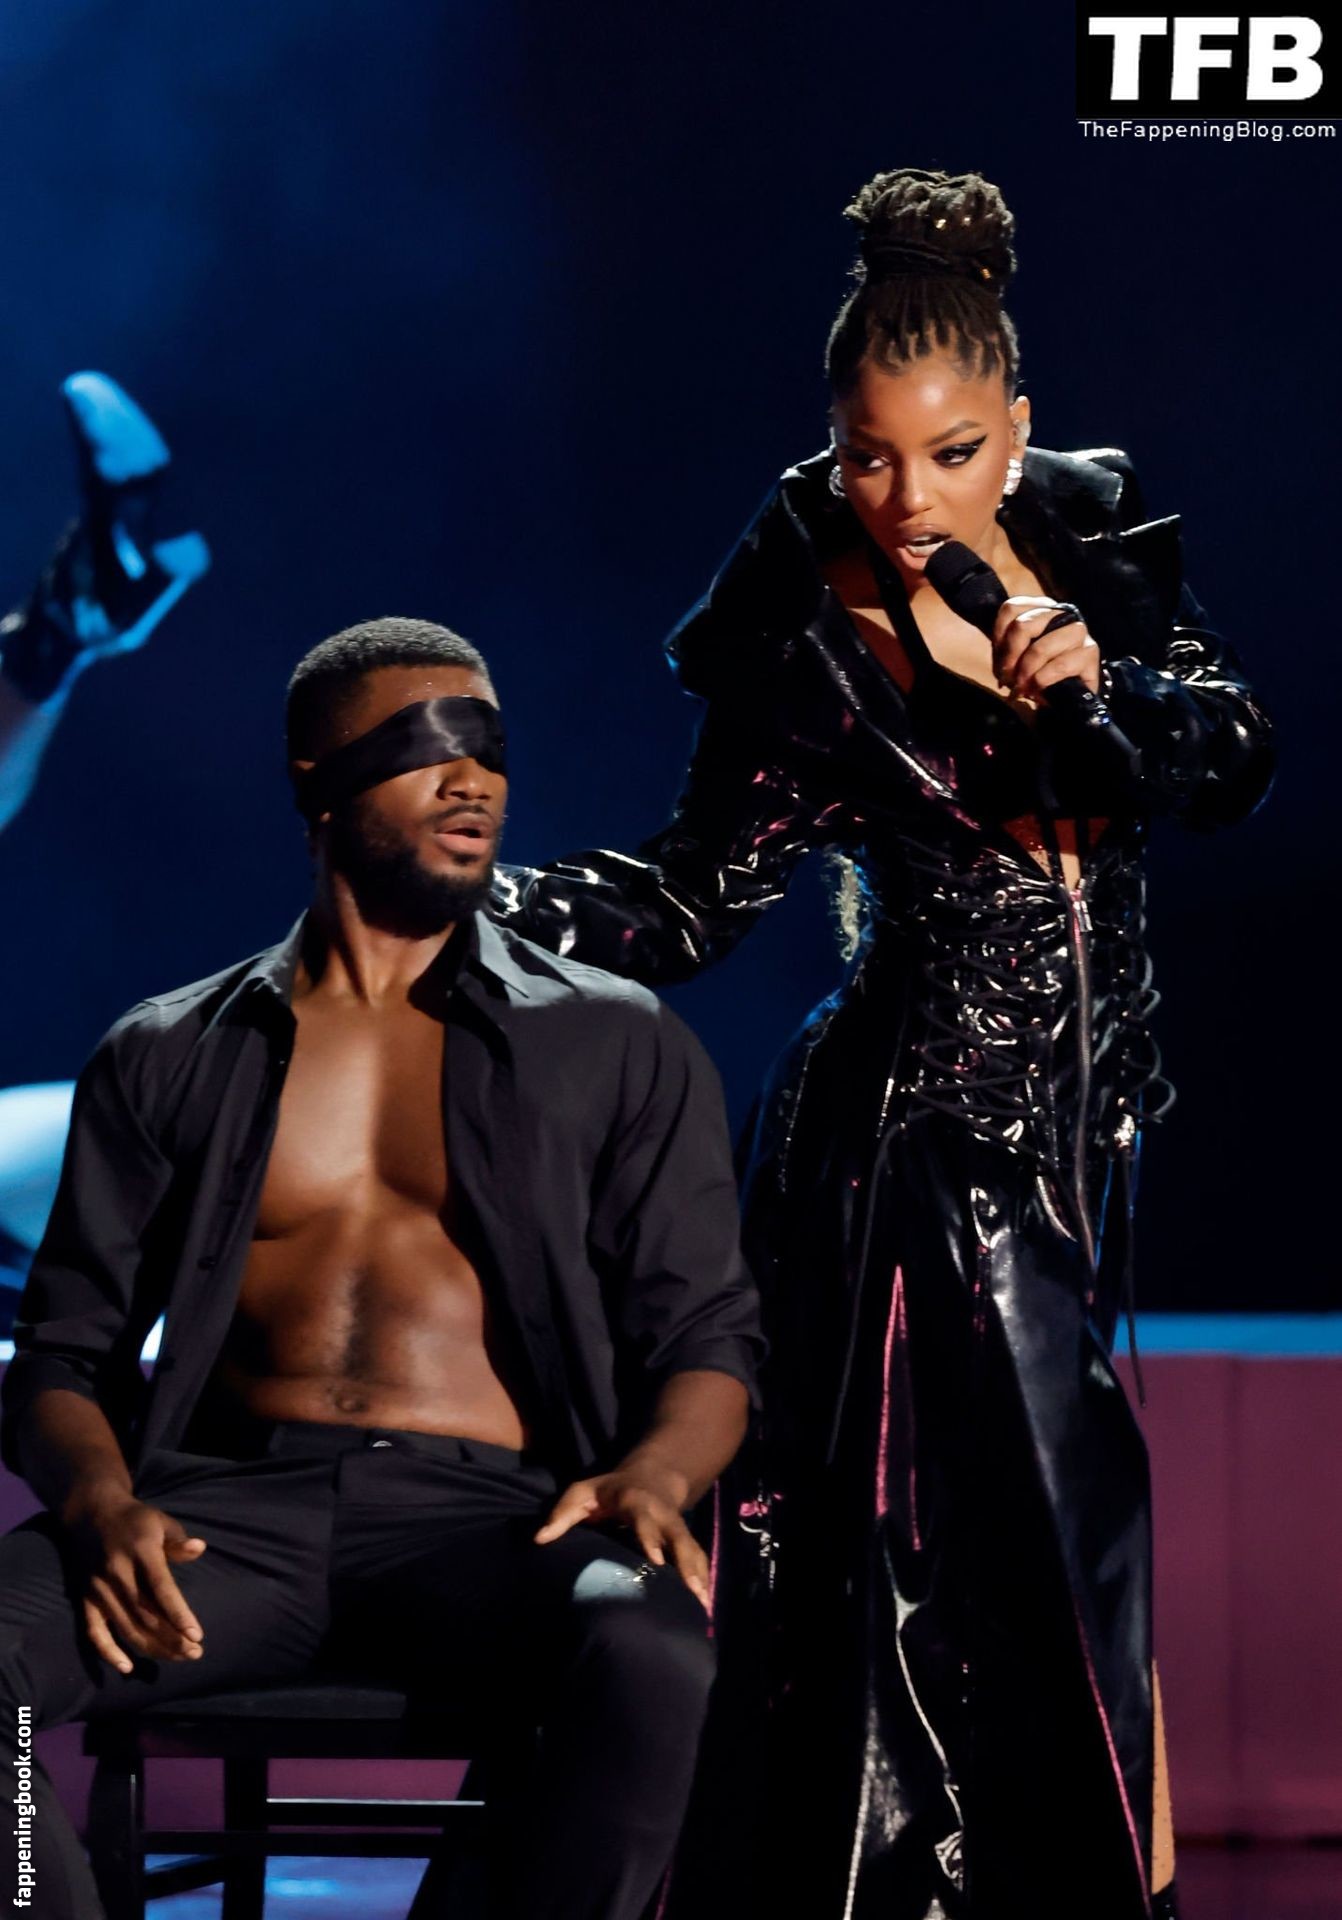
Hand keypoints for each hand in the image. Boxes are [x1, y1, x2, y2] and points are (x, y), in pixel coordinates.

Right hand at [65, 1492, 207, 1672]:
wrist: (91, 1513)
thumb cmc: (135, 1520)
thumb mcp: (160, 1521)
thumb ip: (178, 1540)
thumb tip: (200, 1548)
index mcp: (140, 1551)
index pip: (161, 1588)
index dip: (179, 1614)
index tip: (197, 1635)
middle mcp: (117, 1572)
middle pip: (146, 1614)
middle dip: (172, 1638)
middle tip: (195, 1653)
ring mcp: (98, 1588)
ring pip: (126, 1627)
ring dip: (152, 1648)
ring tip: (178, 1657)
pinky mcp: (84, 1598)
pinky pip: (94, 1631)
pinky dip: (108, 1652)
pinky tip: (127, 1668)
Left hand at [535, 1467, 710, 1609]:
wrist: (650, 1477)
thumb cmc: (607, 1490)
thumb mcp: (581, 1492)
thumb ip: (561, 1514)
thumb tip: (539, 1539)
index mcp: (637, 1501)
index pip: (644, 1520)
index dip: (650, 1539)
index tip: (656, 1562)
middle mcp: (662, 1514)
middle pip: (678, 1538)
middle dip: (686, 1563)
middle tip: (693, 1591)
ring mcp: (677, 1528)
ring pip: (692, 1550)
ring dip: (699, 1577)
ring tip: (703, 1607)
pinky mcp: (685, 1540)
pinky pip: (698, 1559)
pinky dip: (703, 1580)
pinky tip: (705, 1607)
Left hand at [992, 595, 1100, 703]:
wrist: (1069, 694)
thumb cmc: (1039, 671)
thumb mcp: (1016, 658)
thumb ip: (1006, 651)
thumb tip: (1002, 663)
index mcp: (1040, 609)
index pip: (1011, 609)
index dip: (999, 635)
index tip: (1000, 658)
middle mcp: (1061, 613)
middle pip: (1023, 625)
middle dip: (1011, 657)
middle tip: (1008, 677)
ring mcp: (1078, 631)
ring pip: (1041, 647)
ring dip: (1027, 671)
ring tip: (1022, 687)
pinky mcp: (1090, 652)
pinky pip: (1060, 665)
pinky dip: (1043, 680)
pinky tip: (1038, 688)